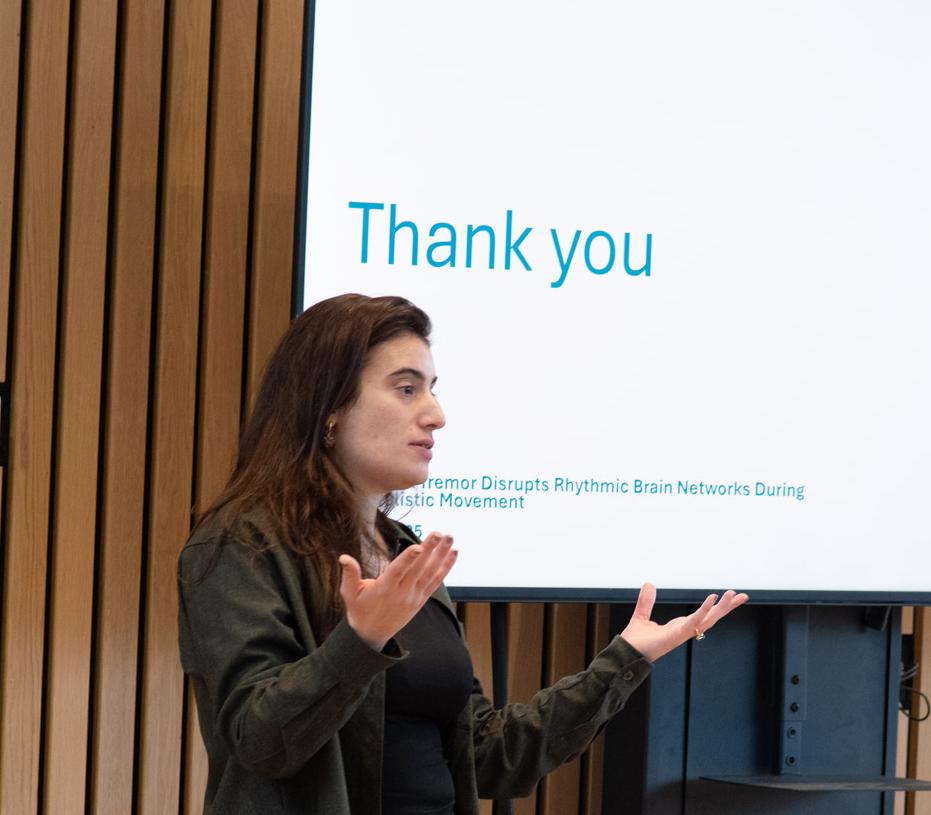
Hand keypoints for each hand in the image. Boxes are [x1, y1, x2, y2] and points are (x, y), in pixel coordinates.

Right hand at [339, 532, 457, 650]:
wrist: (372, 635)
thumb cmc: (360, 610)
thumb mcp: (350, 594)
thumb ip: (350, 574)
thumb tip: (344, 557)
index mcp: (384, 589)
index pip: (398, 571)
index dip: (408, 559)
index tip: (418, 546)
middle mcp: (401, 593)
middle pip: (418, 569)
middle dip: (429, 550)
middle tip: (438, 533)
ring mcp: (413, 597)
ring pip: (430, 573)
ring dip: (441, 555)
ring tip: (449, 538)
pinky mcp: (421, 599)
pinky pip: (435, 581)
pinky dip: (445, 567)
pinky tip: (453, 554)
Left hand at [619, 583, 747, 662]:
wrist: (625, 653)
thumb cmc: (634, 641)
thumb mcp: (641, 615)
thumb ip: (646, 601)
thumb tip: (649, 583)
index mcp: (680, 626)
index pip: (704, 615)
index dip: (717, 606)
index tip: (731, 596)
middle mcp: (684, 630)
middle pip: (712, 617)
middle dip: (727, 607)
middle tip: (744, 596)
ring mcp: (682, 634)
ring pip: (708, 619)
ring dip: (722, 607)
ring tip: (734, 594)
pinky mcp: (676, 635)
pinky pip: (694, 621)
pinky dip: (703, 610)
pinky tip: (712, 598)